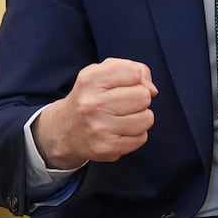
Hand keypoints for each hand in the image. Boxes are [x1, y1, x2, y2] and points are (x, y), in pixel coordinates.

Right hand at [31, 59, 157, 167]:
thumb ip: (132, 70)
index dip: (136, 79)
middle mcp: (92, 103)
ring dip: (140, 118)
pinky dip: (136, 134)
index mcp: (90, 80)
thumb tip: (152, 90)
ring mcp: (99, 127)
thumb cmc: (91, 97)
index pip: (135, 72)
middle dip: (139, 99)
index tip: (124, 86)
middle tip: (122, 104)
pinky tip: (120, 131)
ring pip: (147, 118)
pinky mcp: (107, 148)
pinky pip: (141, 138)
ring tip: (123, 117)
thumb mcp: (102, 73)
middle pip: (143, 96)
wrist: (65, 130)